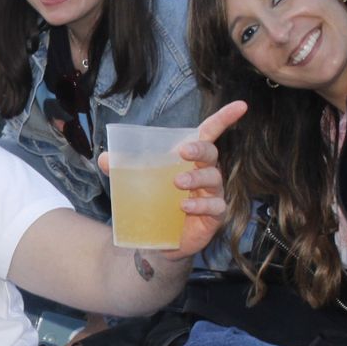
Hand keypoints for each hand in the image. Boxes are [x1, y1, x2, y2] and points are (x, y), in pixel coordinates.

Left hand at [98, 101, 246, 261]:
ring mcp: (212, 194)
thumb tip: (105, 158)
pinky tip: (185, 206)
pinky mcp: (214, 216)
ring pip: (213, 178)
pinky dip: (200, 205)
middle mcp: (205, 172)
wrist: (159, 239)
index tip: (241, 106)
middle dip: (200, 149)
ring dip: (196, 177)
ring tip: (177, 182)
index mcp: (190, 159)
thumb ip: (122, 169)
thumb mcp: (136, 184)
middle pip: (211, 153)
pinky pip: (214, 206)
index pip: (208, 134)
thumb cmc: (155, 202)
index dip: (224, 118)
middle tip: (183, 151)